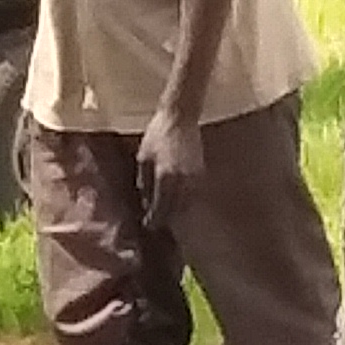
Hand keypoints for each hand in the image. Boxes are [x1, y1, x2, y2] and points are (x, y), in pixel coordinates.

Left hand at [139, 111, 207, 227]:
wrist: (180, 118)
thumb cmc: (157, 136)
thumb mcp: (143, 159)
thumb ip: (144, 183)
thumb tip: (144, 202)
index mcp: (165, 178)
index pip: (160, 208)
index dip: (153, 220)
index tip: (147, 226)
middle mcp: (183, 180)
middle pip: (175, 210)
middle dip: (165, 219)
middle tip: (155, 226)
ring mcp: (195, 177)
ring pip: (187, 204)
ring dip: (176, 212)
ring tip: (165, 217)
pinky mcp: (202, 172)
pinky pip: (194, 194)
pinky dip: (186, 201)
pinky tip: (177, 202)